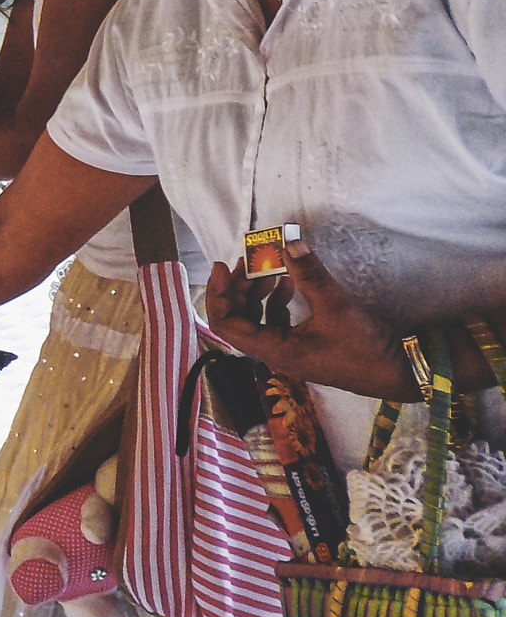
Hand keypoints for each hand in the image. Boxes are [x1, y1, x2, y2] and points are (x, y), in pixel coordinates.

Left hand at [206, 238, 413, 399]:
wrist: (398, 372)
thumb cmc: (366, 347)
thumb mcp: (336, 306)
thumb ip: (309, 275)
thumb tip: (289, 244)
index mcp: (274, 350)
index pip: (225, 324)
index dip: (218, 294)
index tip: (224, 266)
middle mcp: (275, 355)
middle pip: (237, 320)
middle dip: (237, 289)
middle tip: (248, 263)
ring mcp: (288, 353)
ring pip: (256, 321)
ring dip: (256, 294)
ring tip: (269, 270)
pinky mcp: (303, 347)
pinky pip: (276, 323)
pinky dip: (275, 303)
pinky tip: (288, 284)